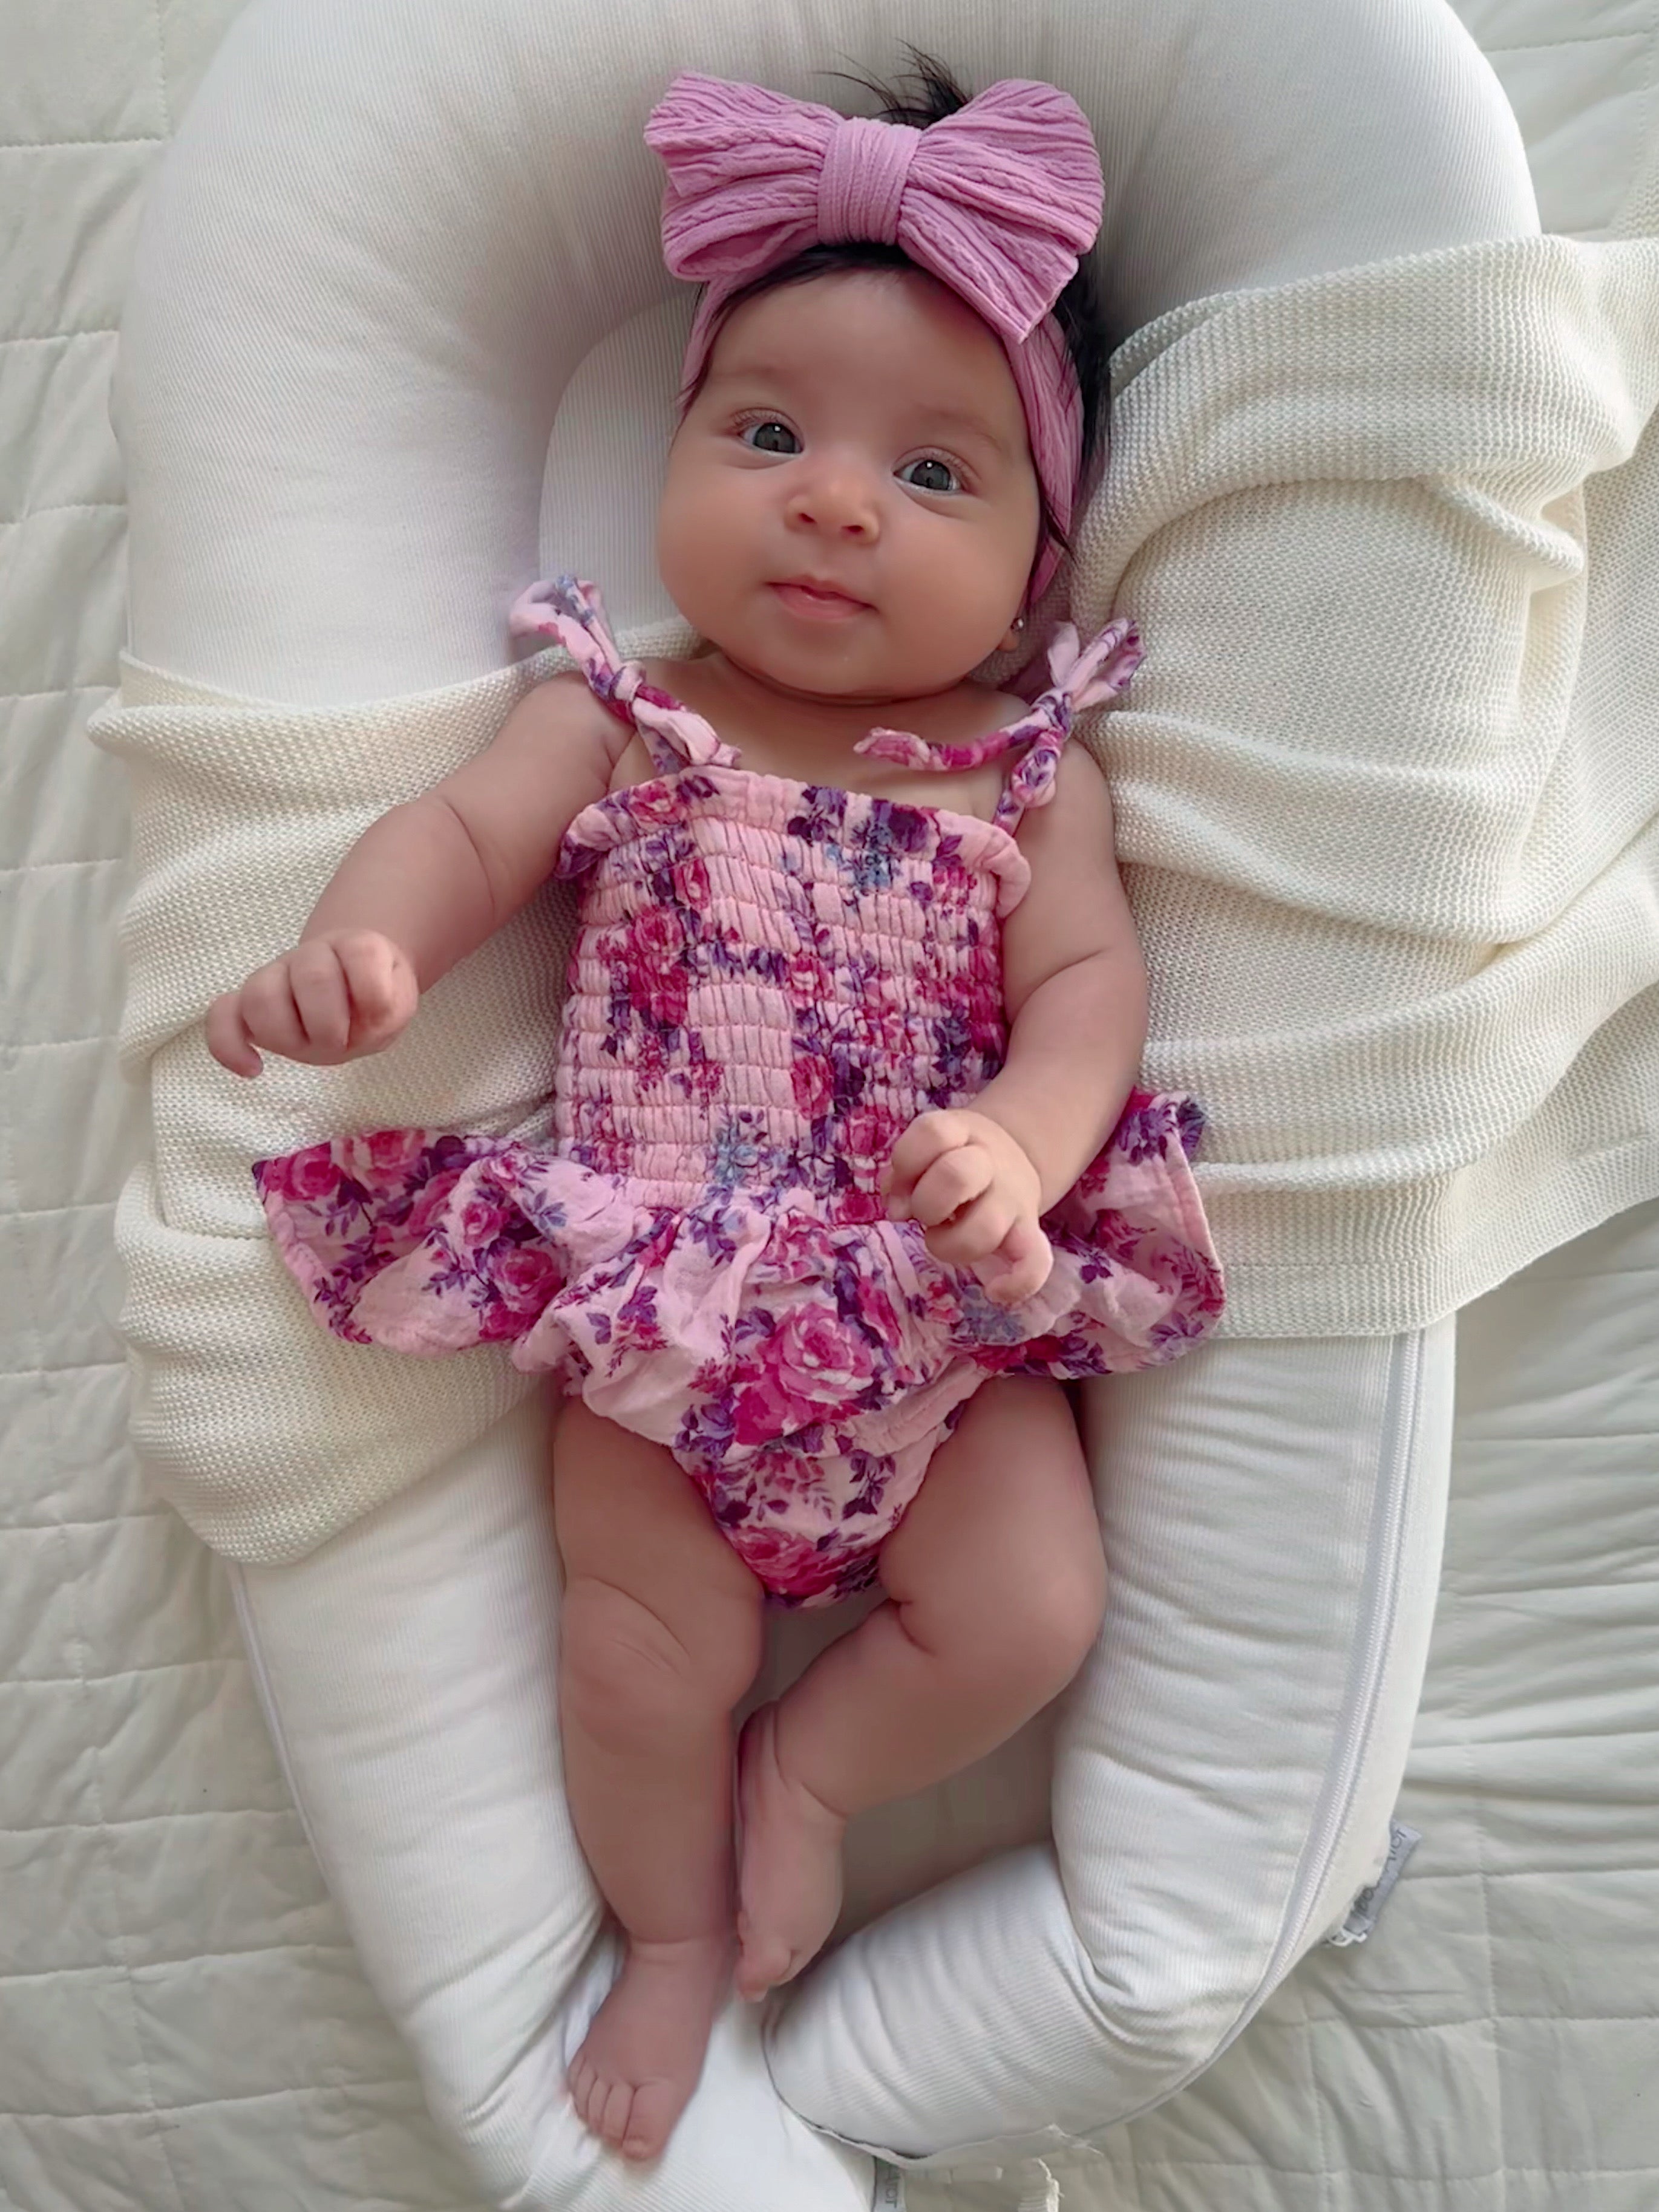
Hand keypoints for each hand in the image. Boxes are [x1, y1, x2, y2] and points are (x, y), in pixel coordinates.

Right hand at [206, 929, 419, 1077]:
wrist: (348, 994)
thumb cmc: (373, 1001)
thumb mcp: (399, 1004)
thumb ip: (389, 1003)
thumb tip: (367, 1009)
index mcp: (353, 949)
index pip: (362, 954)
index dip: (374, 991)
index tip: (377, 1015)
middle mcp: (309, 957)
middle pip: (311, 975)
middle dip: (331, 1021)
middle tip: (340, 1041)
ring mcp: (273, 978)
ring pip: (260, 994)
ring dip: (287, 1033)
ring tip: (304, 1047)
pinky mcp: (245, 1005)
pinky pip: (220, 1017)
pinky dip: (230, 1045)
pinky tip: (253, 1069)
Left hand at [881, 1108, 1053, 1306]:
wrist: (1010, 1160)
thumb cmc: (951, 1160)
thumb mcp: (924, 1151)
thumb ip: (901, 1173)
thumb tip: (897, 1209)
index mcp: (960, 1133)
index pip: (933, 1133)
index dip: (907, 1161)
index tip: (901, 1185)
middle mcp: (991, 1163)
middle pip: (957, 1176)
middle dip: (926, 1203)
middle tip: (922, 1213)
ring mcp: (1013, 1199)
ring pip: (986, 1227)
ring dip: (950, 1243)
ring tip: (941, 1239)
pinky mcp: (1029, 1234)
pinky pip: (1035, 1263)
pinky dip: (1016, 1283)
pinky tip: (994, 1291)